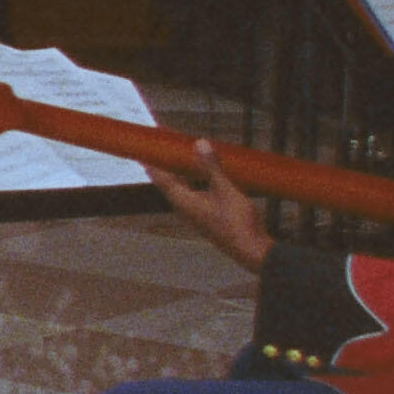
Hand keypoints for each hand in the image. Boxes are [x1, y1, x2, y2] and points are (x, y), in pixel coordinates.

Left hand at [145, 142, 271, 271]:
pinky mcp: (207, 217)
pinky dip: (193, 183)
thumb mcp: (225, 190)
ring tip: (178, 160)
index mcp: (184, 202)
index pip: (162, 179)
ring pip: (182, 190)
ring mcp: (196, 214)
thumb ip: (212, 167)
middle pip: (169, 184)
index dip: (152, 164)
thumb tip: (199, 143)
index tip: (142, 152)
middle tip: (160, 151)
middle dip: (165, 167)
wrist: (251, 250)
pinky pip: (194, 195)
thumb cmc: (237, 221)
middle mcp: (185, 209)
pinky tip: (201, 178)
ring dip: (179, 174)